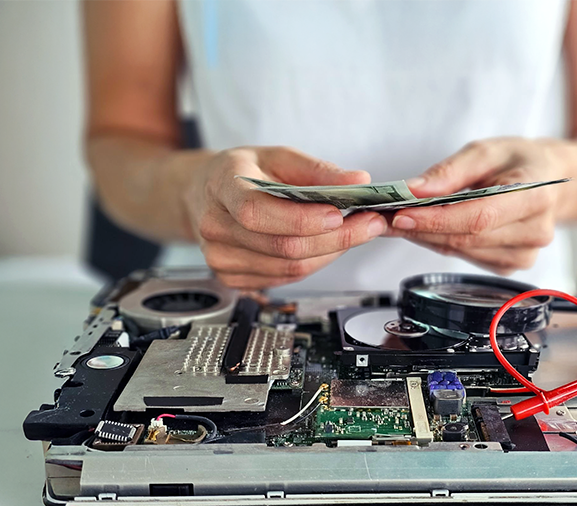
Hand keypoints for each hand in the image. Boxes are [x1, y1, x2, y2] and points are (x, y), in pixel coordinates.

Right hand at [184, 146, 386, 288]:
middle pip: (282, 246)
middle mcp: (215, 226)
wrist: (206, 194)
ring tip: (353, 232)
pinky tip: (324, 246)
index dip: (301, 219)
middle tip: (369, 224)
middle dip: (335, 238)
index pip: (257, 212)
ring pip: (289, 268)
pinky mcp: (231, 278)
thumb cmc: (243, 172)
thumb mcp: (277, 156)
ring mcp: (220, 257)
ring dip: (329, 253)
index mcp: (222, 186)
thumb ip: (318, 169)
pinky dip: (313, 264)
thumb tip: (358, 180)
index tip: (338, 213)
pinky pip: (284, 279)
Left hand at [386, 137, 576, 274]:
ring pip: (463, 251)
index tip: (401, 214)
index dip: (437, 219)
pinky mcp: (512, 265)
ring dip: (426, 237)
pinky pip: (467, 258)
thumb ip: (450, 172)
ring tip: (399, 219)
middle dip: (422, 228)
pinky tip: (427, 229)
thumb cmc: (520, 161)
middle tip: (384, 216)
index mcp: (536, 195)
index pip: (479, 216)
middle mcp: (535, 230)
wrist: (552, 181)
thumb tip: (414, 191)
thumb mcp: (487, 150)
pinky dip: (442, 243)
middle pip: (467, 237)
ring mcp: (526, 254)